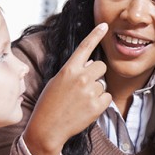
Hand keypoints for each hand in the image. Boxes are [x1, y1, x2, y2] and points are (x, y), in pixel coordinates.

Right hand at [23, 23, 111, 154]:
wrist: (47, 128)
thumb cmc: (49, 104)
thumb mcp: (57, 82)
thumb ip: (74, 71)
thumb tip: (93, 62)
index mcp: (69, 69)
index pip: (85, 47)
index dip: (95, 35)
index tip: (104, 25)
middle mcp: (81, 77)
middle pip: (101, 66)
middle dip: (96, 74)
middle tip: (84, 86)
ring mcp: (90, 91)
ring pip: (103, 83)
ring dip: (96, 90)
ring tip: (80, 101)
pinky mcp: (97, 105)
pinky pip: (107, 97)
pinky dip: (100, 102)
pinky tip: (86, 108)